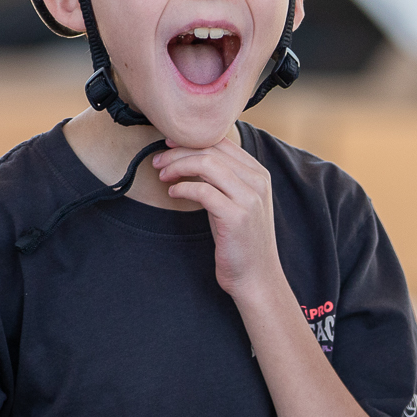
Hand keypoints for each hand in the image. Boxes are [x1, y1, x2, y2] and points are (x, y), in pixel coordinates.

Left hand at [155, 139, 286, 299]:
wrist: (256, 277)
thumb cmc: (239, 241)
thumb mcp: (235, 202)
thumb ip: (223, 179)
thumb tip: (190, 157)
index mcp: (259, 174)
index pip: (221, 141)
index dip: (190, 139)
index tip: (168, 145)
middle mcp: (258, 181)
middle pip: (211, 149)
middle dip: (178, 151)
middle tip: (158, 161)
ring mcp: (249, 198)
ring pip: (206, 164)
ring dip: (177, 166)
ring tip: (162, 175)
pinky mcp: (236, 216)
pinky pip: (202, 190)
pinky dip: (182, 187)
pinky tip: (173, 193)